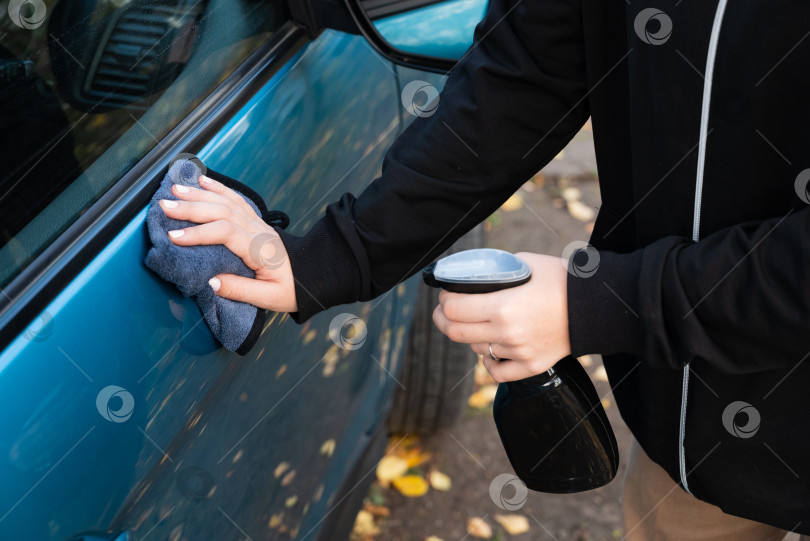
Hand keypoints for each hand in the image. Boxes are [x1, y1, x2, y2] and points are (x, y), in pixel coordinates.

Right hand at [159, 175, 297, 311]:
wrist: (312, 274)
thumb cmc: (291, 288)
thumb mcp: (269, 298)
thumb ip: (240, 290)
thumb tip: (210, 282)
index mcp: (260, 249)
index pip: (226, 233)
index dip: (199, 233)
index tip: (174, 237)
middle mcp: (257, 230)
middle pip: (222, 212)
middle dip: (191, 208)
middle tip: (165, 206)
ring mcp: (257, 223)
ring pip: (226, 202)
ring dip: (199, 195)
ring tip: (175, 191)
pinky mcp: (255, 221)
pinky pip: (236, 199)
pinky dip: (218, 188)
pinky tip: (202, 181)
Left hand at [432, 252, 569, 381]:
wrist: (595, 306)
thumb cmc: (561, 280)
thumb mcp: (524, 264)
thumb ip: (496, 272)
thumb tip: (473, 275)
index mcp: (502, 306)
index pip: (453, 310)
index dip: (443, 301)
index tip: (445, 294)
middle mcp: (507, 333)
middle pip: (455, 332)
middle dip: (443, 319)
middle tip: (443, 312)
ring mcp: (519, 352)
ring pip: (476, 350)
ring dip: (469, 336)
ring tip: (476, 324)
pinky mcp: (531, 366)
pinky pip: (497, 372)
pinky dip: (489, 363)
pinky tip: (491, 351)